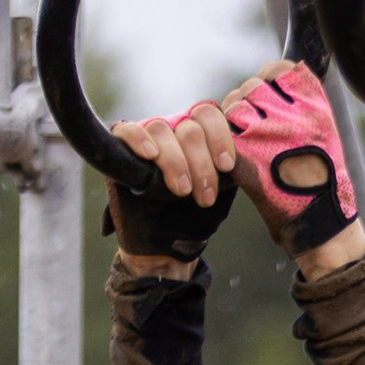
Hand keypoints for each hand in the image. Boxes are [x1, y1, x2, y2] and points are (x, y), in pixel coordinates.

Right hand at [106, 94, 241, 268]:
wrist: (165, 250)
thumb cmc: (193, 220)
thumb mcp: (219, 195)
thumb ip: (229, 172)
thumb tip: (243, 154)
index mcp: (199, 135)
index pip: (209, 115)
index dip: (219, 136)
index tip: (226, 166)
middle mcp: (173, 131)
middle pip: (189, 127)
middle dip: (200, 163)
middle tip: (203, 197)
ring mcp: (147, 138)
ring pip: (161, 128)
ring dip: (175, 161)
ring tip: (181, 190)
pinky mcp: (120, 149)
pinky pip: (125, 130)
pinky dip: (138, 139)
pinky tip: (150, 155)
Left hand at [225, 61, 362, 259]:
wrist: (319, 221)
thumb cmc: (322, 182)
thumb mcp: (323, 132)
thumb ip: (299, 106)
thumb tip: (270, 86)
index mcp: (310, 102)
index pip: (276, 70)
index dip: (267, 80)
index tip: (268, 97)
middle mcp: (288, 111)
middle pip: (250, 87)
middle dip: (247, 104)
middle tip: (254, 128)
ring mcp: (265, 131)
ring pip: (233, 106)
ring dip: (234, 122)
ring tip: (247, 144)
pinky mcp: (244, 152)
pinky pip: (224, 133)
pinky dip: (226, 144)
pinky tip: (239, 158)